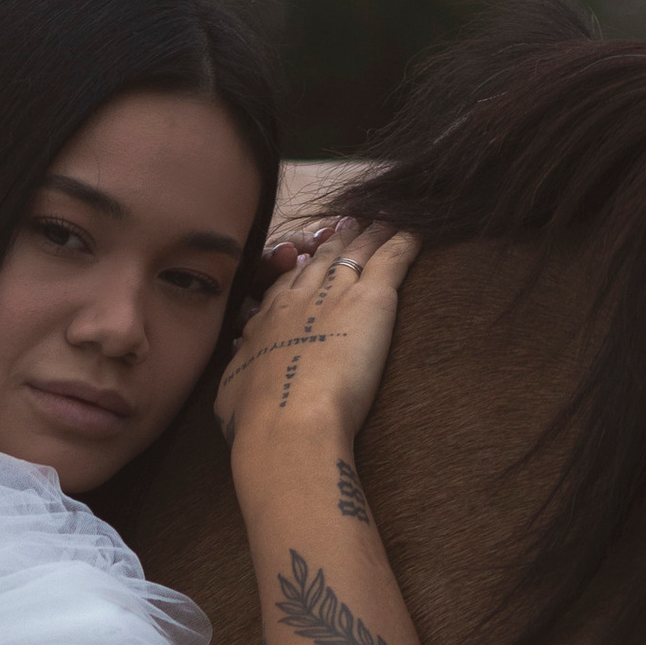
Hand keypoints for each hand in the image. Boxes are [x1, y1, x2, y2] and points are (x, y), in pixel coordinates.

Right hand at [214, 219, 418, 453]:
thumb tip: (235, 381)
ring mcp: (334, 295)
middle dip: (333, 242)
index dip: (298, 269)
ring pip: (354, 254)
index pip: (285, 284)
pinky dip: (403, 242)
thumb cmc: (256, 422)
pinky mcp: (370, 300)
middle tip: (346, 225)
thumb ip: (238, 378)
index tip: (306, 258)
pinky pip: (391, 260)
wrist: (286, 423)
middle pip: (320, 262)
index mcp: (267, 322)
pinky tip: (414, 231)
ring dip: (369, 235)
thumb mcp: (232, 395)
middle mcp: (298, 300)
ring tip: (381, 220)